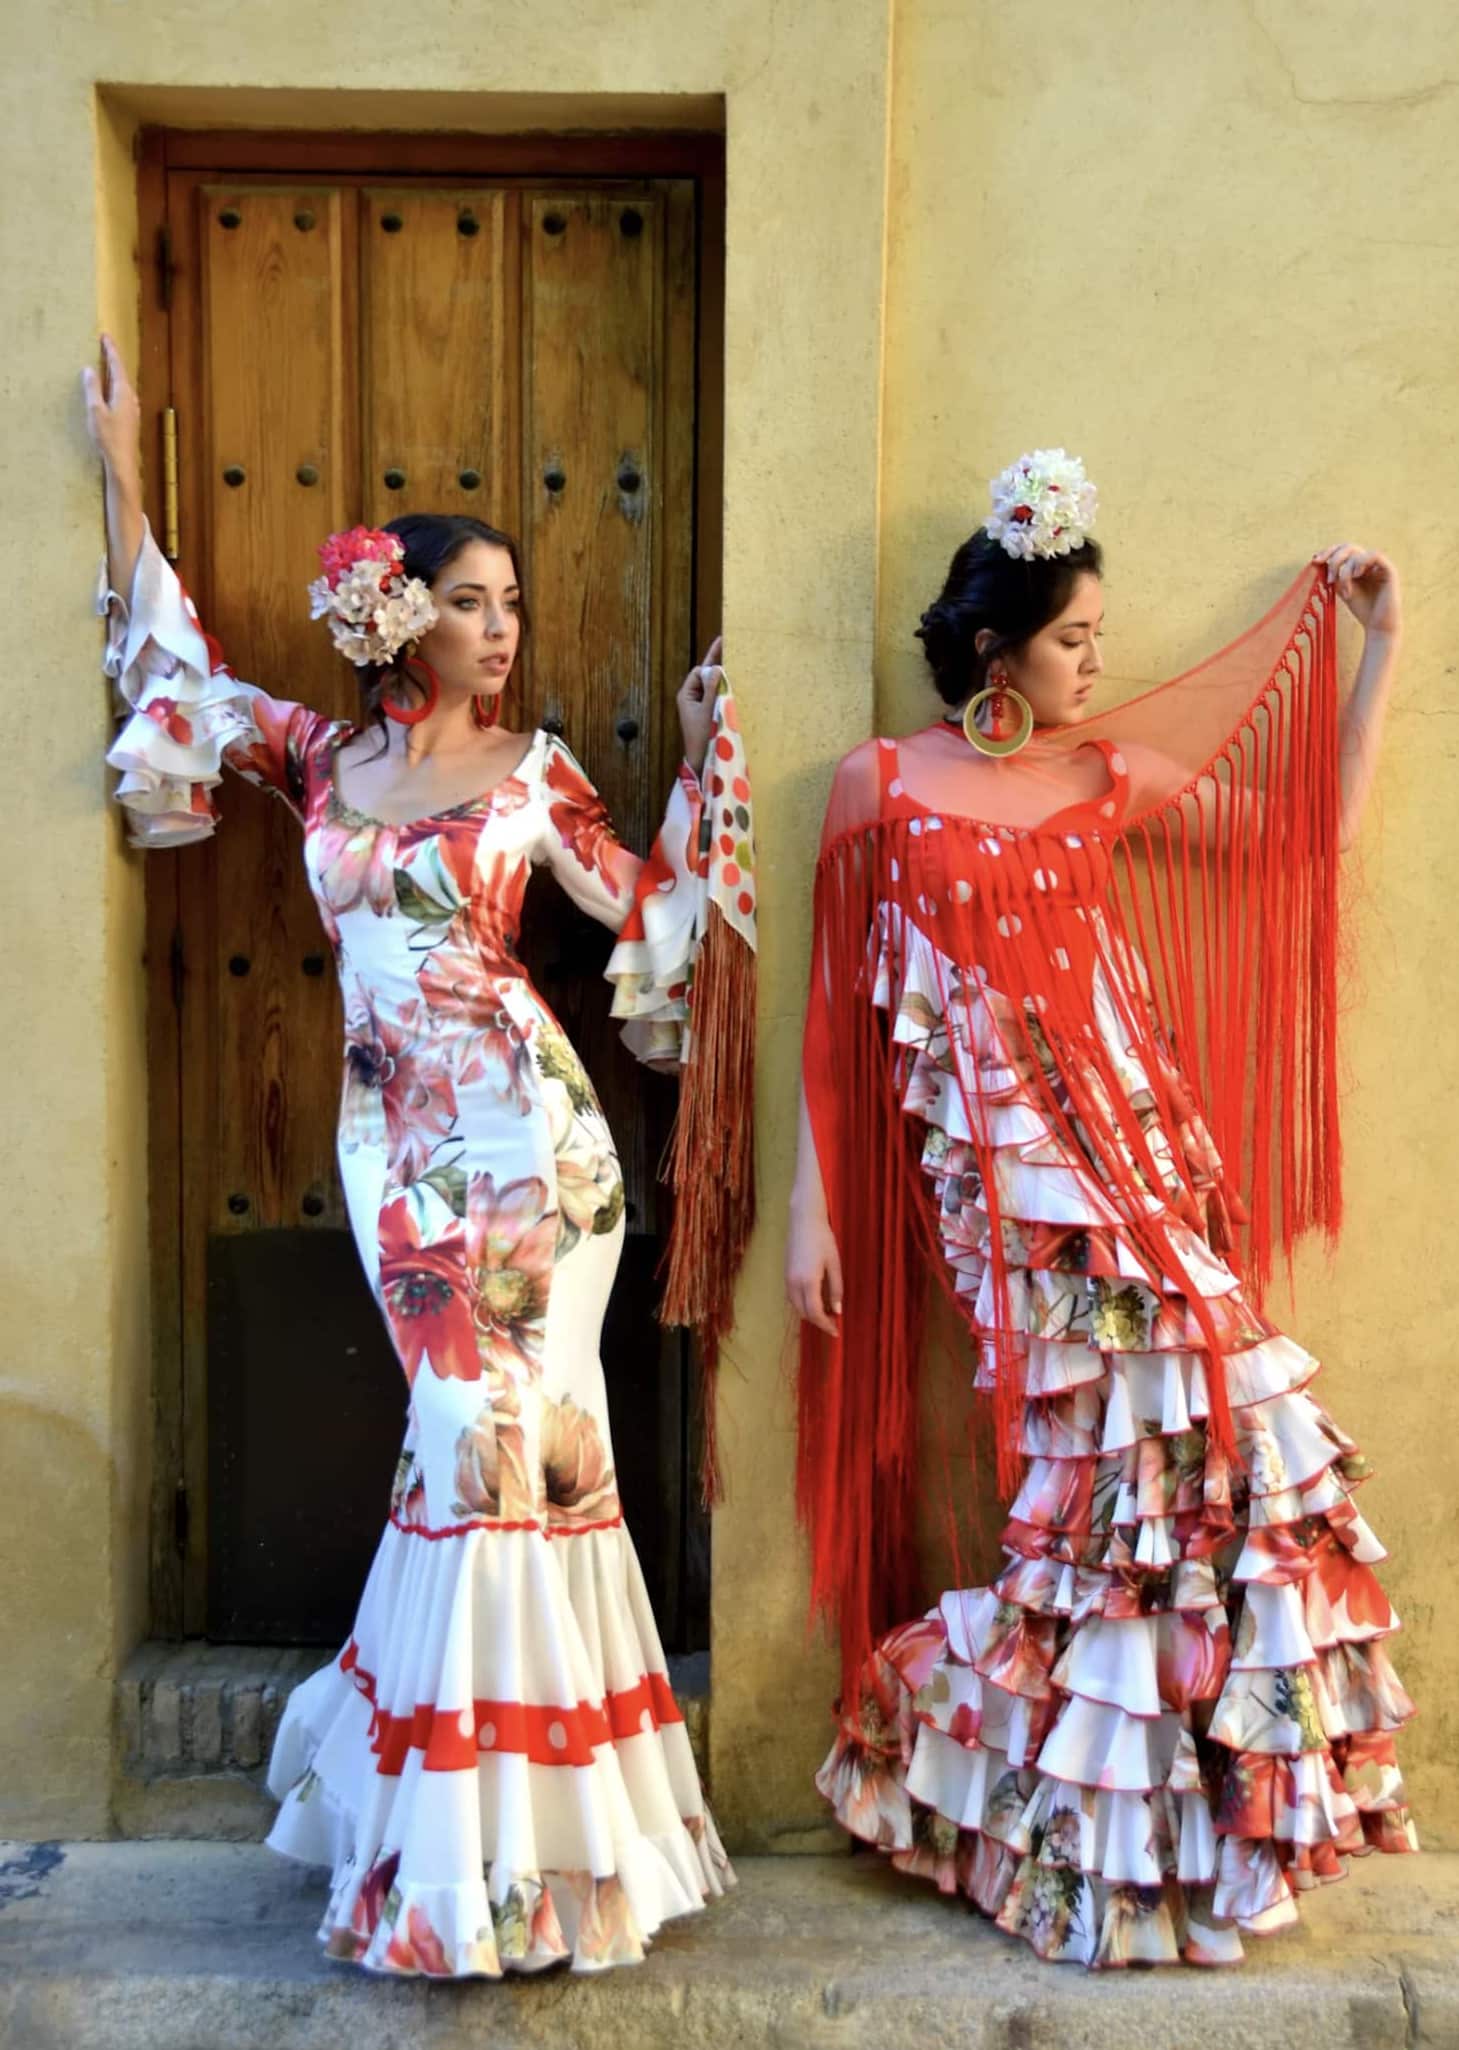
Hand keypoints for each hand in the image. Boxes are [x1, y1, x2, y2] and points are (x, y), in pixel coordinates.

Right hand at [81, 335, 141, 487]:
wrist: (123, 461)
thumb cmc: (109, 436)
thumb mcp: (95, 410)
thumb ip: (92, 388)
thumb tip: (89, 369)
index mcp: (123, 392)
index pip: (116, 365)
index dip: (110, 350)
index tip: (105, 336)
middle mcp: (131, 398)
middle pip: (121, 373)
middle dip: (113, 358)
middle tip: (105, 346)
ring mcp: (133, 408)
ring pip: (123, 384)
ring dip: (114, 372)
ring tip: (106, 363)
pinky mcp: (130, 418)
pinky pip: (122, 395)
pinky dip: (115, 385)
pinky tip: (111, 389)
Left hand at [676, 636, 722, 775]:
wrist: (701, 760)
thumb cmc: (702, 737)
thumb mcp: (708, 710)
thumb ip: (713, 689)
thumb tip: (716, 668)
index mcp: (686, 695)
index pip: (698, 672)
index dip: (710, 666)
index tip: (723, 652)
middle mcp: (691, 698)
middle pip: (704, 677)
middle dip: (716, 667)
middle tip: (728, 644)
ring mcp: (698, 706)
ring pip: (711, 687)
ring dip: (722, 680)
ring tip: (736, 664)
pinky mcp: (706, 714)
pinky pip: (715, 697)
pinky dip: (723, 692)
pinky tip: (735, 687)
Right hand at [785, 1200, 842, 1336]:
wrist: (803, 1221)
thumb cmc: (823, 1239)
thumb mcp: (834, 1264)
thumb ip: (836, 1288)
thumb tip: (837, 1310)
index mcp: (808, 1282)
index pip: (815, 1313)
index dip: (826, 1325)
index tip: (836, 1332)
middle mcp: (794, 1284)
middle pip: (804, 1313)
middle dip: (818, 1322)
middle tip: (834, 1323)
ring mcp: (787, 1279)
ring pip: (796, 1307)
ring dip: (810, 1314)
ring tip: (826, 1313)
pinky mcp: (785, 1274)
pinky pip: (792, 1298)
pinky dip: (802, 1305)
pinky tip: (814, 1301)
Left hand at [1313, 543, 1401, 639]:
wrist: (1378, 627)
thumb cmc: (1362, 609)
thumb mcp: (1342, 589)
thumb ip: (1334, 575)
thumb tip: (1318, 561)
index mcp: (1358, 565)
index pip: (1342, 549)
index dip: (1328, 551)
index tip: (1315, 561)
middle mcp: (1369, 562)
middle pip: (1349, 547)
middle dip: (1334, 559)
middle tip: (1329, 579)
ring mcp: (1379, 565)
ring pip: (1357, 554)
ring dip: (1346, 571)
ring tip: (1345, 591)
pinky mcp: (1389, 570)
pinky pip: (1374, 555)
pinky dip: (1361, 563)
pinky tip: (1356, 576)